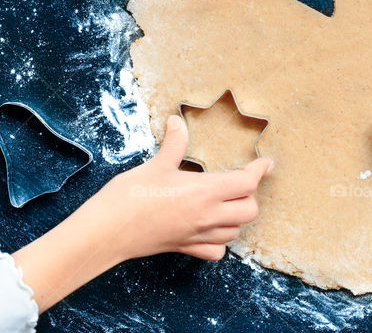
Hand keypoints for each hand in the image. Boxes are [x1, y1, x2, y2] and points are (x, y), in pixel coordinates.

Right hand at [14, 116, 271, 311]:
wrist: (106, 233)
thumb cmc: (128, 197)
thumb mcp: (154, 165)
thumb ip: (173, 144)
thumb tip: (177, 121)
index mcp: (203, 192)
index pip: (246, 182)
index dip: (259, 171)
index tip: (264, 162)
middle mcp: (206, 216)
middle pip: (249, 211)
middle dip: (250, 195)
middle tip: (241, 180)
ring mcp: (196, 235)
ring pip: (235, 231)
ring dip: (238, 217)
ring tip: (229, 202)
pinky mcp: (184, 248)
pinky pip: (215, 250)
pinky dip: (220, 241)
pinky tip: (212, 229)